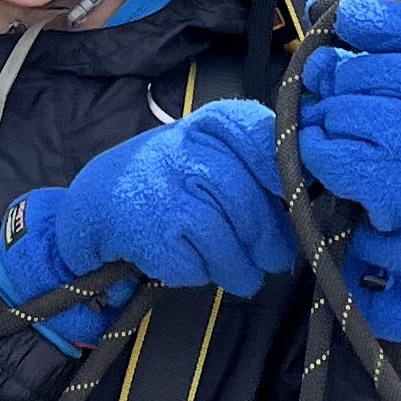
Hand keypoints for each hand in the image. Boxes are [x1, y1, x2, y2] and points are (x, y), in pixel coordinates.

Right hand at [0, 102, 294, 340]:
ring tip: (244, 276)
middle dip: (269, 239)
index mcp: (209, 124)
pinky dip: (202, 274)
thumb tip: (307, 204)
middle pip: (249, 201)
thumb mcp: (205, 154)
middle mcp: (186, 149)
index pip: (262, 140)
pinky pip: (198, 264)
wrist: (93, 206)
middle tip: (277, 258)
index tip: (294, 203)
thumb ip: (252, 166)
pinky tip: (195, 267)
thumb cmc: (166, 182)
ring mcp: (167, 190)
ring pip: (228, 238)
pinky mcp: (152, 231)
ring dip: (241, 267)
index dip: (284, 177)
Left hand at [295, 0, 400, 274]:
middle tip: (363, 114)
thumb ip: (364, 31)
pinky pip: (322, 149)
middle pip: (348, 71)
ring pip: (333, 111)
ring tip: (363, 146)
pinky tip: (350, 170)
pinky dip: (320, 158)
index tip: (350, 23)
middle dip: (338, 92)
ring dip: (331, 129)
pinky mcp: (393, 182)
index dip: (367, 18)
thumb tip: (324, 0)